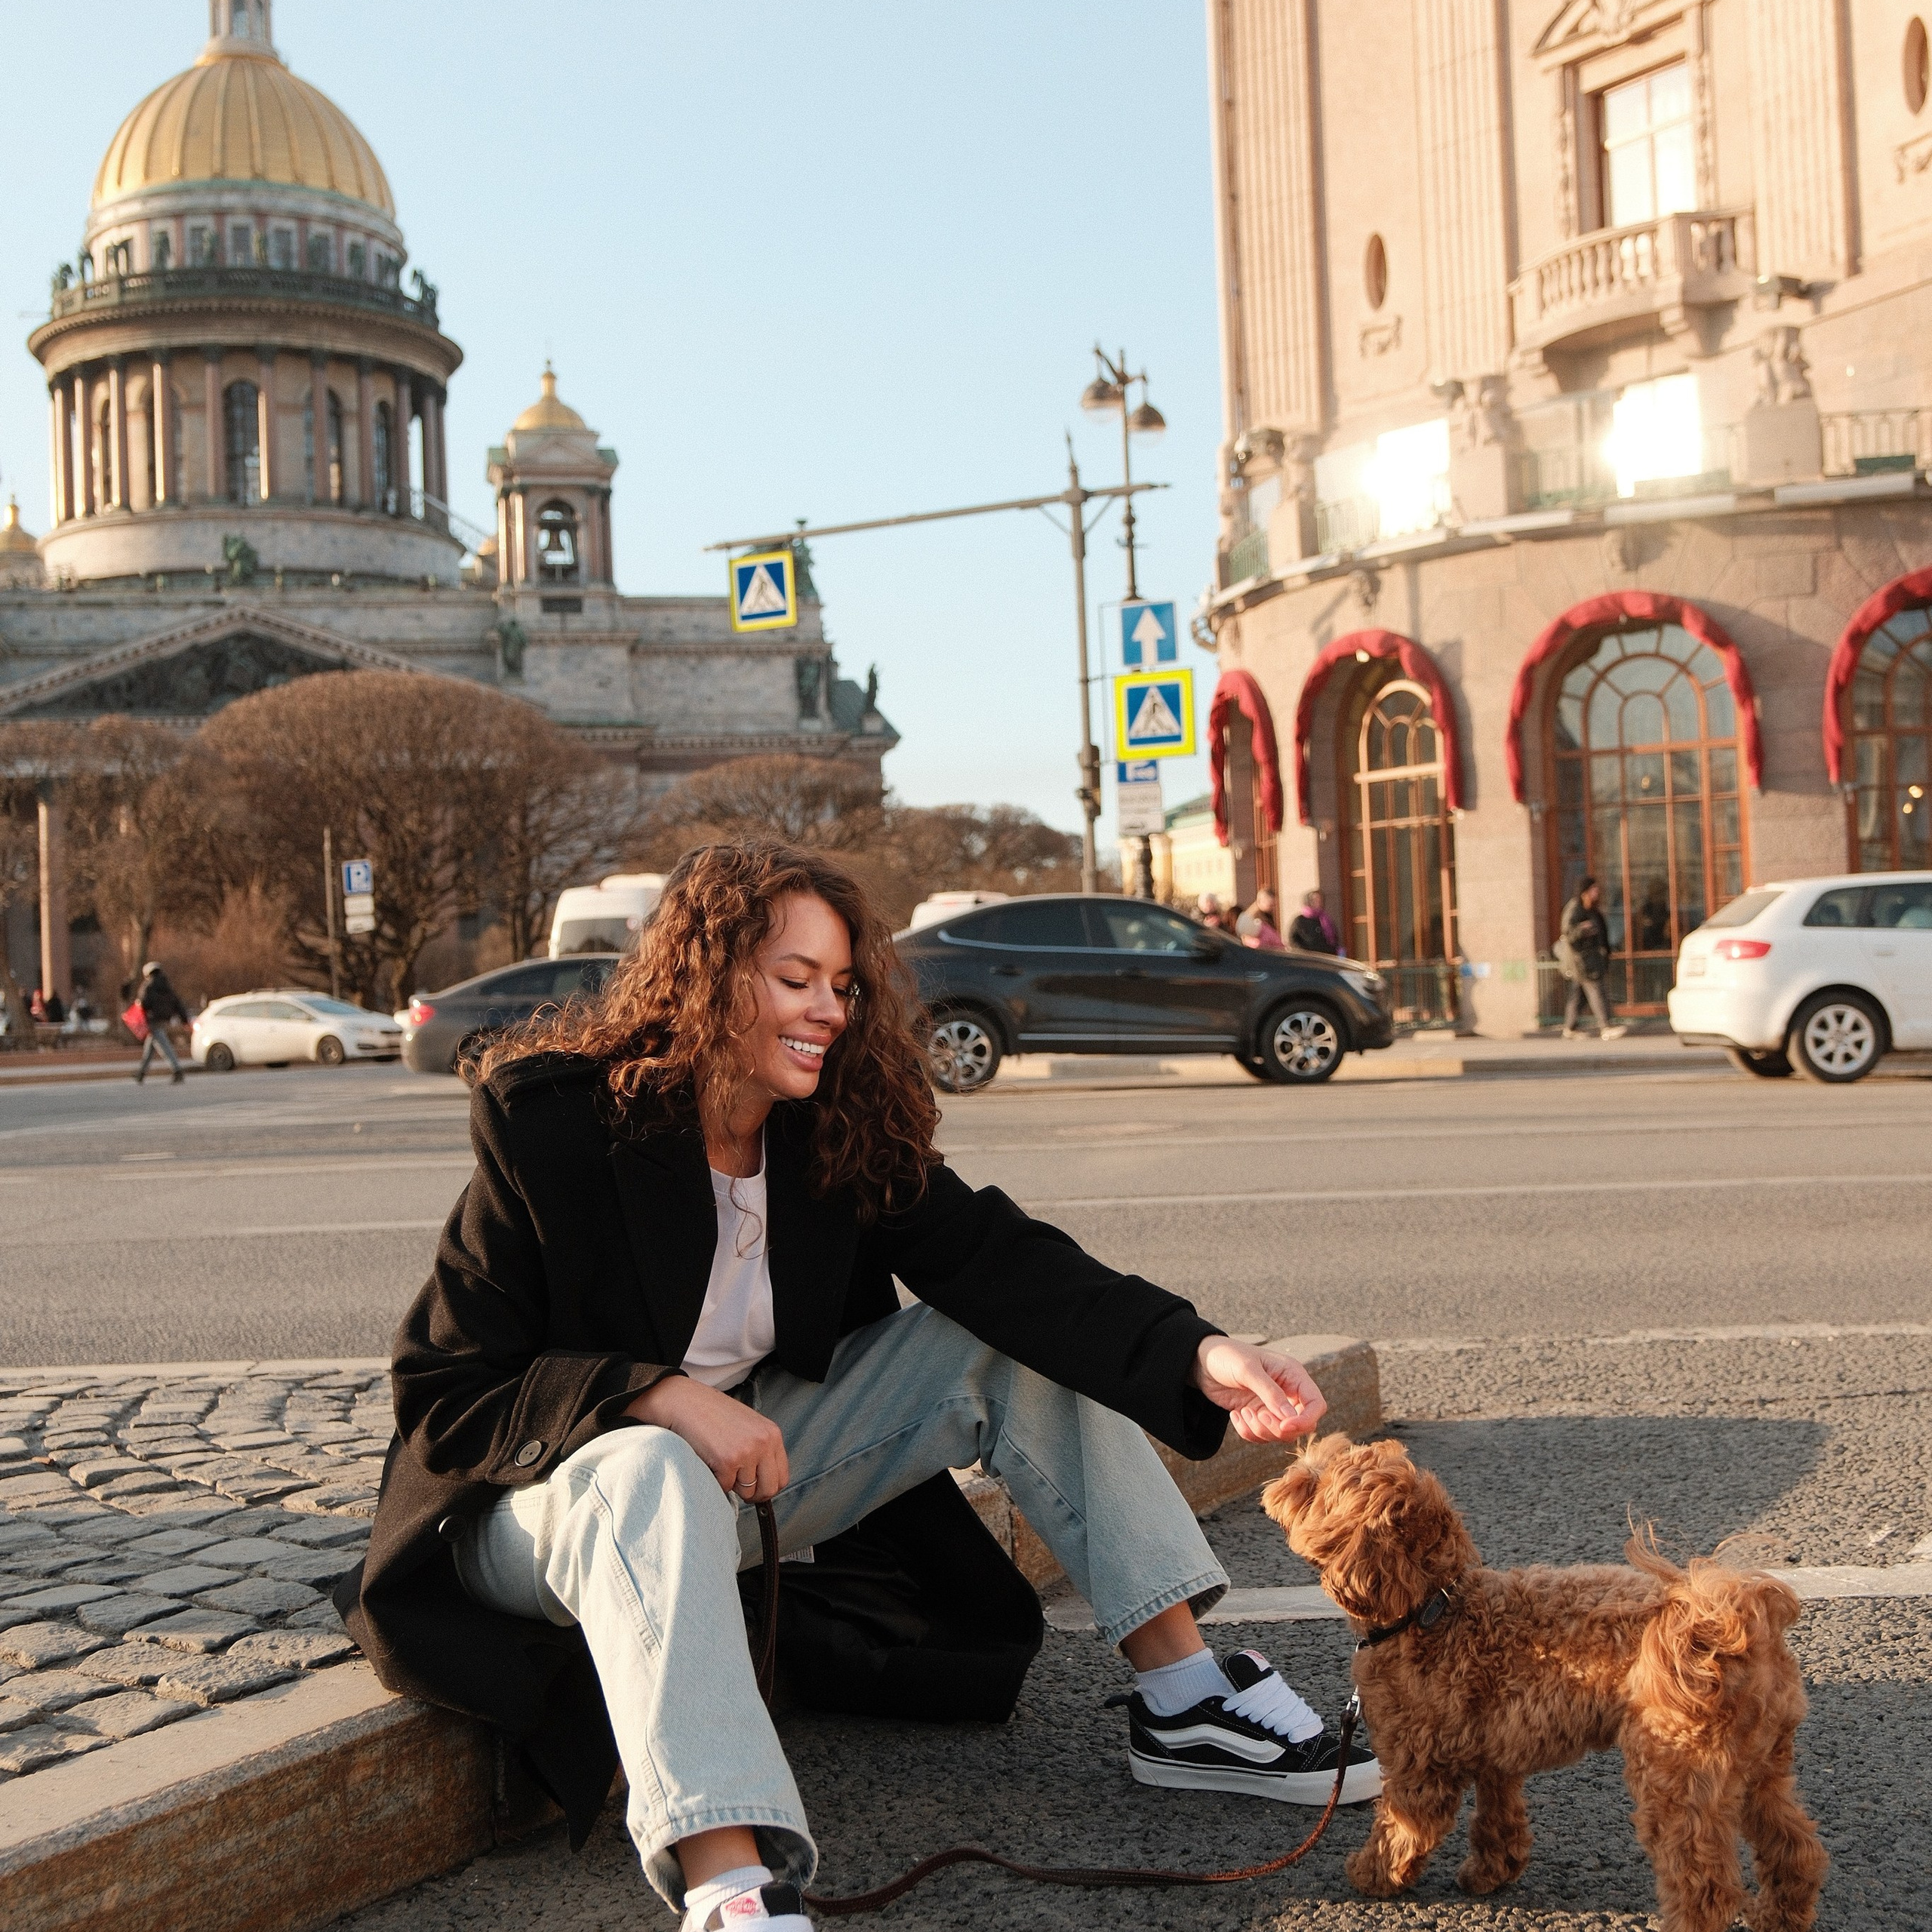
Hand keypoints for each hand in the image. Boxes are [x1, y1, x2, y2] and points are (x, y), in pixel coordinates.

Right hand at [623, 1376, 788, 1502]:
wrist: (685, 1402)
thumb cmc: (713, 1415)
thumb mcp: (748, 1426)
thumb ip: (760, 1449)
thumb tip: (764, 1482)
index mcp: (773, 1434)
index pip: (782, 1477)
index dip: (767, 1487)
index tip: (754, 1488)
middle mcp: (764, 1443)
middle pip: (768, 1489)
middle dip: (752, 1494)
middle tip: (736, 1485)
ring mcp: (747, 1452)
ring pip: (745, 1491)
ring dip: (731, 1484)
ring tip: (719, 1462)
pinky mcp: (727, 1461)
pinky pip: (725, 1488)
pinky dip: (716, 1481)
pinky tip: (709, 1460)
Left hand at [1191, 1337, 1325, 1443]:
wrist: (1201, 1361)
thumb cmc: (1227, 1356)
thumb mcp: (1248, 1370)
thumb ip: (1270, 1393)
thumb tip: (1290, 1419)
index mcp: (1293, 1375)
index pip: (1316, 1404)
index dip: (1306, 1420)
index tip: (1284, 1426)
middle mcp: (1287, 1393)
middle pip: (1301, 1425)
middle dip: (1279, 1428)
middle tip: (1258, 1416)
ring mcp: (1272, 1406)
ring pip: (1281, 1434)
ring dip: (1260, 1430)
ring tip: (1242, 1413)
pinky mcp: (1257, 1416)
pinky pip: (1261, 1436)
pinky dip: (1248, 1432)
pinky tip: (1235, 1416)